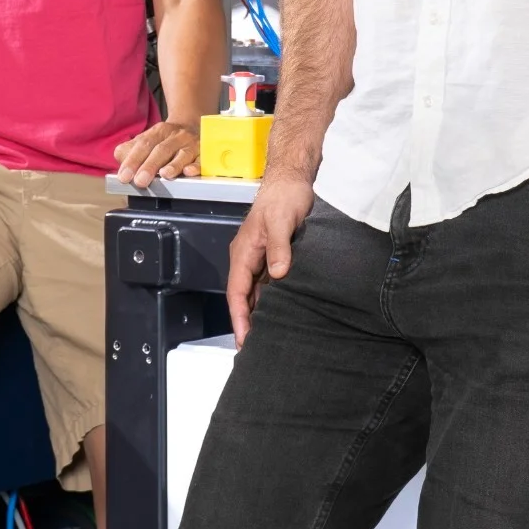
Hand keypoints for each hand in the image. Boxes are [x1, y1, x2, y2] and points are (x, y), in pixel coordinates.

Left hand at [114, 118, 201, 188]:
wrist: (194, 125)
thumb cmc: (166, 140)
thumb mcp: (147, 140)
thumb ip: (130, 150)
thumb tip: (121, 161)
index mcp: (158, 132)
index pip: (143, 144)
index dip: (133, 161)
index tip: (124, 176)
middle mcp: (175, 136)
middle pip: (161, 150)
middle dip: (150, 166)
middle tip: (140, 181)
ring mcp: (191, 144)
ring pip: (182, 154)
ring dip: (174, 165)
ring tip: (165, 175)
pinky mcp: (204, 153)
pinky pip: (202, 160)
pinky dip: (196, 166)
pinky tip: (189, 172)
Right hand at [226, 168, 315, 341]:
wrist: (292, 179)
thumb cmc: (284, 197)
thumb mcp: (282, 222)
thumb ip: (280, 248)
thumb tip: (279, 274)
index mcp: (243, 252)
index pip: (237, 292)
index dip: (240, 317)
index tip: (244, 339)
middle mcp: (248, 258)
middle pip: (244, 297)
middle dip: (246, 322)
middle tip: (253, 348)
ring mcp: (260, 258)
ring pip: (256, 292)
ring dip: (258, 313)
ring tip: (266, 337)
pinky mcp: (273, 256)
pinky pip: (268, 284)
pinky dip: (271, 300)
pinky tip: (280, 312)